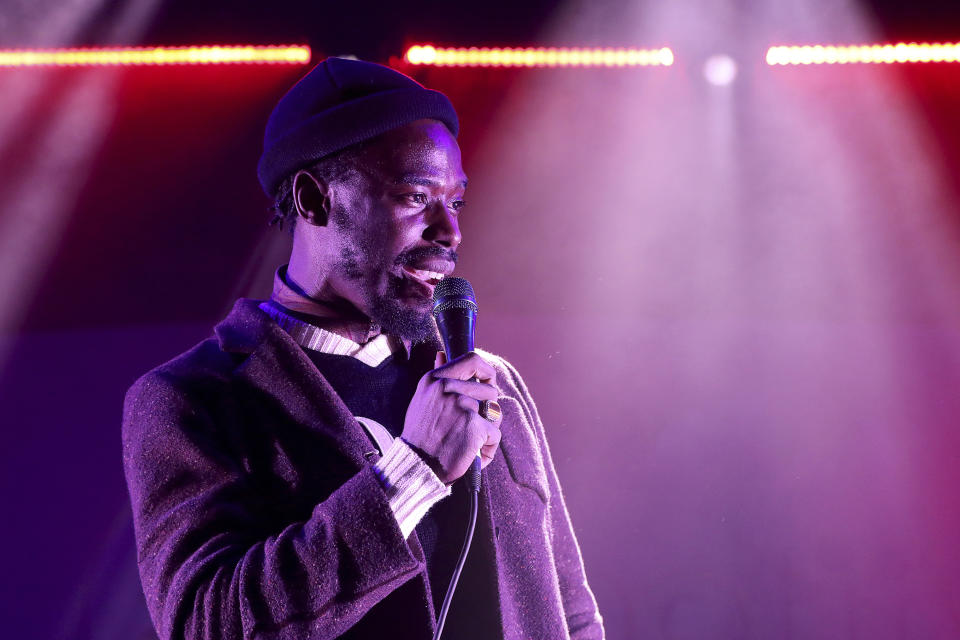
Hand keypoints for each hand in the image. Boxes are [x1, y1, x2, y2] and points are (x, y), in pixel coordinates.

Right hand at [401, 351, 502, 483]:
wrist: (416, 467)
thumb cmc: (421, 436)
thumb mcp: (423, 400)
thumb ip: (437, 377)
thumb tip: (442, 354)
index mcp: (435, 380)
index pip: (472, 360)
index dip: (487, 371)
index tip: (488, 383)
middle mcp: (447, 388)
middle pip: (490, 391)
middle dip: (487, 411)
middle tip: (471, 427)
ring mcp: (461, 406)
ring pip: (495, 413)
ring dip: (488, 430)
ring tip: (470, 441)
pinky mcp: (473, 425)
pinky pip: (495, 434)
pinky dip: (488, 448)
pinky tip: (473, 455)